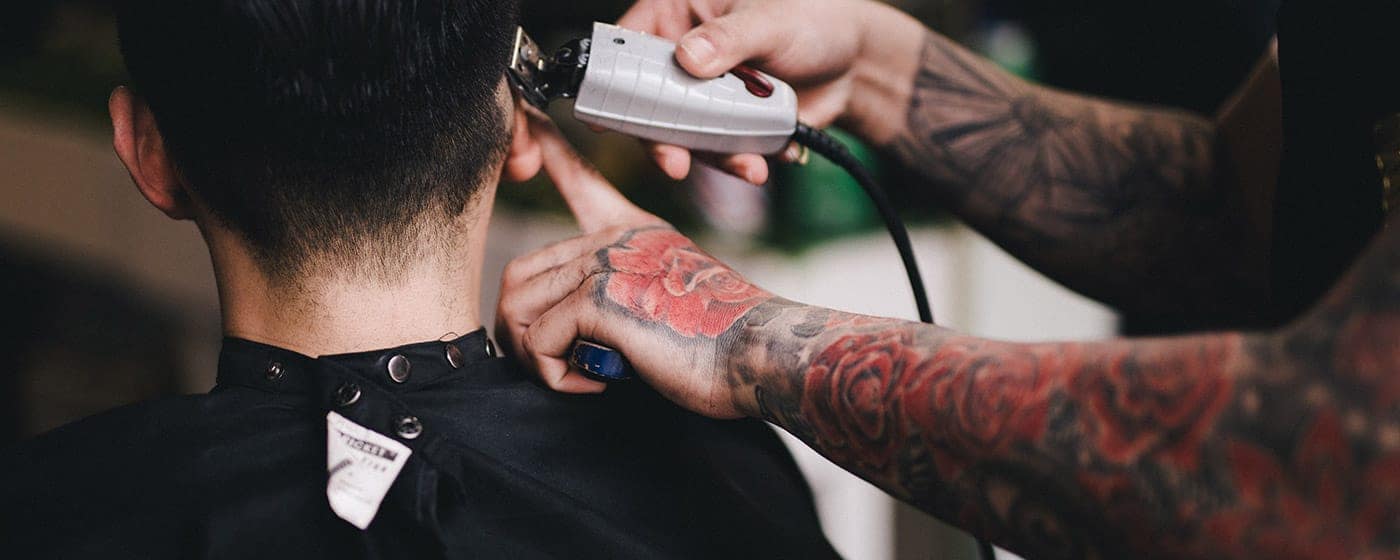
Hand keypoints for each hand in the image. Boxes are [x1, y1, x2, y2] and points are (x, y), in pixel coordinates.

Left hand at [495, 111, 773, 417]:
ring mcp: (605, 263)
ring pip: (518, 308)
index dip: (551, 154)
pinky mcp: (598, 298)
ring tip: (573, 374)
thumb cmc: (722, 345)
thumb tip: (580, 330)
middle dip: (522, 331)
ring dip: (534, 355)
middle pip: (521, 275)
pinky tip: (596, 380)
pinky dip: (555, 375)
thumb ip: (626, 297)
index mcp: (634, 234)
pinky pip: (537, 341)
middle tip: (554, 365)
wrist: (760, 354)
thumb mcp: (670, 302)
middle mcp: (614, 240)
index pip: (582, 184)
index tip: (529, 118)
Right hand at [616, 0, 920, 183]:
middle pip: (649, 103)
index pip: (630, 45)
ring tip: (749, 166)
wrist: (856, 64)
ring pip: (685, 136)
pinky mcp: (727, 128)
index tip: (607, 115)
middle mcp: (682, 60)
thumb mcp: (771, 20)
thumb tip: (688, 58)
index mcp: (678, 16)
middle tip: (675, 163)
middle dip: (662, 138)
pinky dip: (742, 162)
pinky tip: (771, 159)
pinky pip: (720, 153)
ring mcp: (703, 98)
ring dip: (711, 158)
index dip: (612, 79)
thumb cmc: (812, 20)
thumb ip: (729, 39)